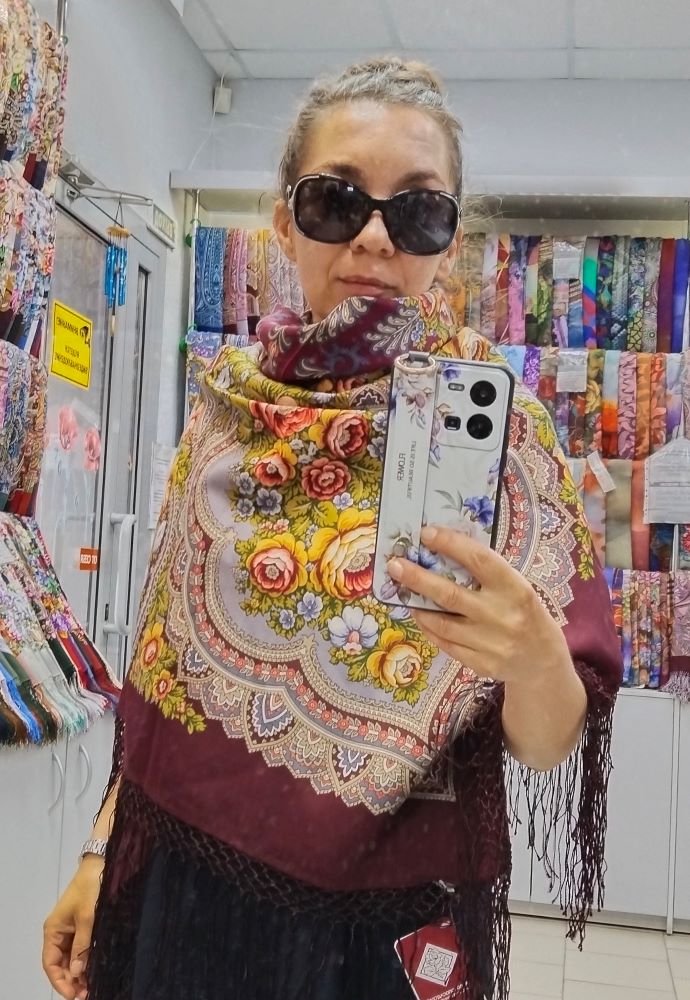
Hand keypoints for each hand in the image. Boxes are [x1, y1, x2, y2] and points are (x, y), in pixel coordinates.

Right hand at [43, 856, 102, 999]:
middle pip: (61, 964)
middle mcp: (60, 933)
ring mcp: (72, 930)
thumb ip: (82, 945)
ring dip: (80, 973)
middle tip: (88, 994)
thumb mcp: (88, 917)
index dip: (60, 981)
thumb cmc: (92, 889)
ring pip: (72, 958)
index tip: (74, 995)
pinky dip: (87, 961)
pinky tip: (96, 971)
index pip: (51, 963)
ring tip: (92, 987)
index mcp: (53, 930)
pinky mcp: (84, 927)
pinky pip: (81, 949)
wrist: (103, 864)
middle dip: (72, 980)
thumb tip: (77, 972)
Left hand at [387, 525, 571, 687]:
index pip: (479, 560)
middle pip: (450, 594)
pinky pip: (446, 643)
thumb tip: (442, 551)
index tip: (426, 533)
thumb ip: (488, 575)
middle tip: (394, 564)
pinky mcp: (481, 664)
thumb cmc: (526, 614)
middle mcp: (503, 616)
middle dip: (418, 578)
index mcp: (516, 589)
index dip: (451, 544)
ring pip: (442, 622)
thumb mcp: (518, 588)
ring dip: (418, 605)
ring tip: (402, 590)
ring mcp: (491, 643)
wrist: (544, 662)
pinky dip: (429, 628)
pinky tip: (420, 615)